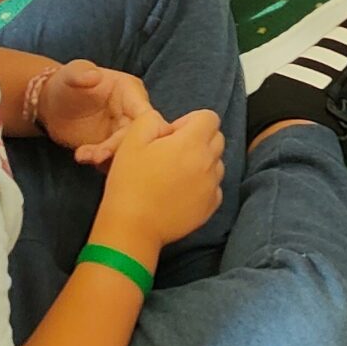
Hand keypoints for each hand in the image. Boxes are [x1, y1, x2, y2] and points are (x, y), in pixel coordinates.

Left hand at [37, 60, 152, 167]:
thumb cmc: (67, 82)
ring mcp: (121, 131)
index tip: (127, 143)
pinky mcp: (109, 147)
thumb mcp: (72, 73)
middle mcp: (131, 113)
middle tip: (96, 156)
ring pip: (125, 150)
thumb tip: (94, 75)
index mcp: (131, 92)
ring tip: (82, 155)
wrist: (52, 103)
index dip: (142, 130)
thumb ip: (81, 73)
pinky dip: (101, 164)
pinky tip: (82, 157)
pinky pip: (112, 159)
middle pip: (137, 136)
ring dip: (108, 158)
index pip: (145, 114)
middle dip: (118, 148)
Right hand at [99, 106, 224, 252]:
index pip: (209, 117)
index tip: (170, 136)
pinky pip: (214, 186)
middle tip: (172, 154)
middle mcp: (209, 162)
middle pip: (216, 138)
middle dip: (198, 139)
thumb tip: (167, 125)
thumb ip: (152, 120)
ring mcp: (212, 186)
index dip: (189, 121)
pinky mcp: (210, 207)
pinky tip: (180, 192)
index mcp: (192, 143)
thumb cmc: (129, 183)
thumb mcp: (132, 141)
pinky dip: (203, 184)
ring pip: (217, 162)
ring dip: (202, 162)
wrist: (132, 228)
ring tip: (175, 174)